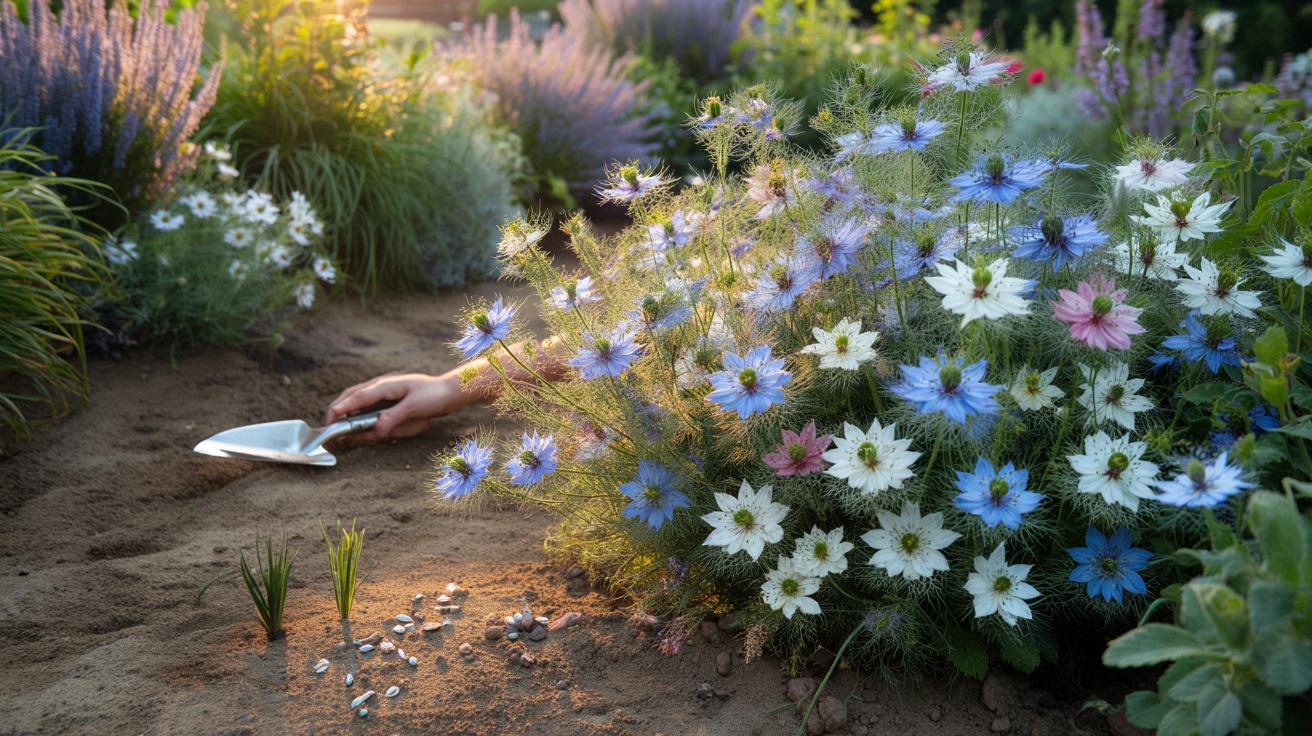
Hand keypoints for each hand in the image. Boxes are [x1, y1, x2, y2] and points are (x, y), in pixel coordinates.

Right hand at [325, 373, 463, 442]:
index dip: (341, 408)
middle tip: (327, 428)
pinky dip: (358, 418)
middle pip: (351, 397)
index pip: (357, 397)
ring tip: (334, 429)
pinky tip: (355, 430)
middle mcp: (380, 389)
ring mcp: (382, 395)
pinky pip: (367, 409)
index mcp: (385, 386)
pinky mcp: (386, 402)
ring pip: (357, 402)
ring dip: (345, 414)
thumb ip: (394, 417)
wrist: (447, 393)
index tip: (329, 420)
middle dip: (337, 410)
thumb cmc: (432, 396)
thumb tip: (376, 429)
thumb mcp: (414, 407)